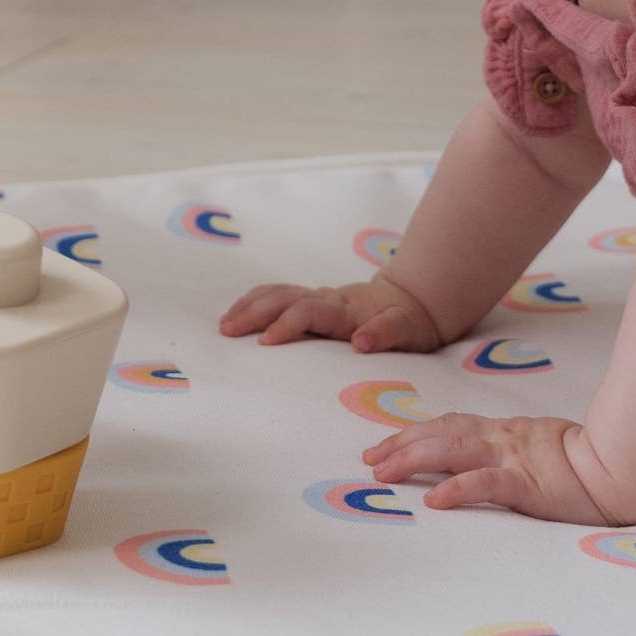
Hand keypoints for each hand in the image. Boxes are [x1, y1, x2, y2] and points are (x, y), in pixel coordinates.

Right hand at [220, 273, 444, 352]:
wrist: (410, 300)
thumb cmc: (408, 321)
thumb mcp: (407, 330)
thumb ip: (386, 332)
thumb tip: (360, 341)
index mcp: (344, 309)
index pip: (307, 311)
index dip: (285, 325)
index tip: (265, 343)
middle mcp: (326, 299)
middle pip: (282, 298)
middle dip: (252, 312)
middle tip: (227, 331)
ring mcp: (317, 297)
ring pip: (275, 293)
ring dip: (248, 305)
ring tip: (224, 324)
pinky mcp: (312, 301)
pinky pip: (278, 295)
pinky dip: (255, 301)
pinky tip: (240, 313)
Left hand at [361, 414, 622, 524]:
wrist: (622, 466)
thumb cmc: (584, 461)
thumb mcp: (536, 447)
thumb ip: (507, 449)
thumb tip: (475, 459)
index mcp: (502, 432)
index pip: (446, 426)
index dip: (411, 434)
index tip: (380, 446)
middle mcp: (500, 438)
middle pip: (438, 435)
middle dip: (399, 446)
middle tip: (368, 460)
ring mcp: (512, 458)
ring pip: (451, 452)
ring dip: (412, 460)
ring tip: (383, 472)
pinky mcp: (527, 485)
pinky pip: (486, 484)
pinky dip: (456, 489)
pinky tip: (433, 500)